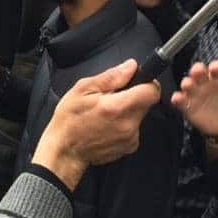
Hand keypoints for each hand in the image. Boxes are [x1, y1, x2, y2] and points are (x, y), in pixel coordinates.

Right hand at [31, 59, 159, 190]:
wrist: (65, 150)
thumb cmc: (69, 120)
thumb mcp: (82, 89)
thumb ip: (110, 77)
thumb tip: (130, 66)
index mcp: (116, 107)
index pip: (152, 91)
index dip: (146, 82)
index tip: (136, 81)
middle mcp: (127, 124)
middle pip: (147, 103)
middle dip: (133, 96)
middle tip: (112, 97)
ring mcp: (130, 138)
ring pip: (140, 115)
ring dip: (127, 110)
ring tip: (106, 113)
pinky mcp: (130, 146)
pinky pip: (134, 128)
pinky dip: (124, 123)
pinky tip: (107, 125)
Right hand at [171, 60, 217, 136]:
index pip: (217, 68)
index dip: (215, 67)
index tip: (215, 68)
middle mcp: (206, 82)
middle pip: (199, 72)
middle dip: (196, 70)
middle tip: (197, 72)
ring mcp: (196, 93)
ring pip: (188, 84)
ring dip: (186, 83)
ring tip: (187, 86)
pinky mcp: (188, 105)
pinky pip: (180, 100)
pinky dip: (178, 99)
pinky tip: (178, 99)